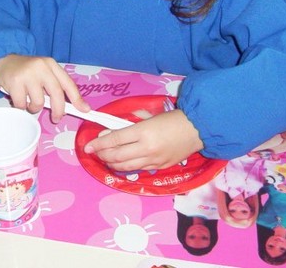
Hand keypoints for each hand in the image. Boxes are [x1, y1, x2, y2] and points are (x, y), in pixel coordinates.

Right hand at [0, 54, 88, 121]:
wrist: (2, 60)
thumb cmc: (26, 71)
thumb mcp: (43, 72)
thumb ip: (55, 86)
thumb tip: (70, 106)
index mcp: (51, 65)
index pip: (68, 83)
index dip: (77, 98)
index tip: (84, 110)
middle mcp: (41, 67)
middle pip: (56, 93)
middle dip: (59, 110)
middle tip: (57, 118)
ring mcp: (28, 74)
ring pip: (39, 102)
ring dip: (35, 108)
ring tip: (29, 103)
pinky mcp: (15, 82)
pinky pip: (22, 104)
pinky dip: (22, 107)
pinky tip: (19, 100)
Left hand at [83, 110, 203, 170]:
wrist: (197, 129)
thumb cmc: (173, 118)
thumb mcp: (151, 115)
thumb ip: (131, 122)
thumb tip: (112, 130)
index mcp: (144, 131)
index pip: (115, 139)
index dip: (99, 143)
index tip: (88, 145)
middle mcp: (146, 148)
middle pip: (117, 155)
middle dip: (102, 154)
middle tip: (95, 152)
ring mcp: (153, 160)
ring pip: (125, 166)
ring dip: (111, 163)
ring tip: (104, 158)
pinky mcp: (159, 167)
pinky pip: (137, 169)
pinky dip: (125, 167)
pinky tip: (119, 164)